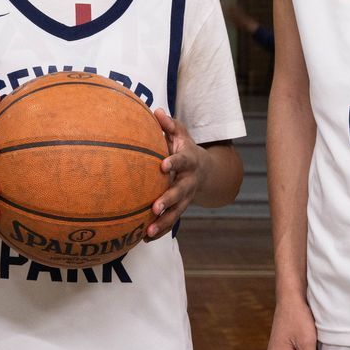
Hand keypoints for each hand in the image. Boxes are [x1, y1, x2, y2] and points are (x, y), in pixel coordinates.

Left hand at [144, 110, 207, 239]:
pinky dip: (159, 231)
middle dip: (168, 200)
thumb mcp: (181, 134)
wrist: (206, 171)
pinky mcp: (181, 209)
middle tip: (155, 207)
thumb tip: (155, 110)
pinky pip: (171, 222)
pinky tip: (143, 238)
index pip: (181, 161)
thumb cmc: (186, 148)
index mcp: (188, 161)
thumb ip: (169, 125)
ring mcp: (186, 198)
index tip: (162, 165)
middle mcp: (189, 182)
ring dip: (163, 222)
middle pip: (180, 192)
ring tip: (148, 231)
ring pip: (176, 212)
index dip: (173, 163)